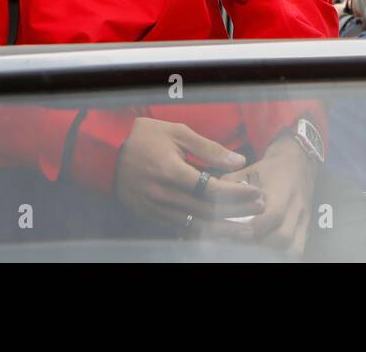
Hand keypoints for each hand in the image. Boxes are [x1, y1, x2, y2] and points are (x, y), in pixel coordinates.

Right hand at [113, 117, 262, 239]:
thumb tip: (239, 161)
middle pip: (207, 210)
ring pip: (194, 224)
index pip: (211, 189)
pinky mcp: (148, 215)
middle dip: (236, 212)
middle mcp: (163, 194)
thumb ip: (210, 149)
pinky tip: (217, 231)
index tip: (256, 193)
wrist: (105, 152)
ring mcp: (154, 208)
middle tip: (259, 211)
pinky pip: (179, 227)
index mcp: (171, 171)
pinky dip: (200, 230)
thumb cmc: (145, 137)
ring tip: (245, 231)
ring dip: (222, 228)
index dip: (236, 193)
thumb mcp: (178, 132)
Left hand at [220, 133, 318, 256]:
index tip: (233, 232)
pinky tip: (267, 253)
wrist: (298, 160)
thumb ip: (228, 186)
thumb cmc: (269, 167)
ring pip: (293, 247)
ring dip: (271, 253)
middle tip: (238, 244)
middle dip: (259, 246)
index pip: (272, 215)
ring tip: (252, 251)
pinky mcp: (307, 226)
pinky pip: (298, 248)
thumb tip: (208, 204)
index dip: (252, 229)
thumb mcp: (248, 170)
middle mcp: (297, 205)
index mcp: (282, 189)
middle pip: (283, 237)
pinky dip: (283, 255)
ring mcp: (305, 218)